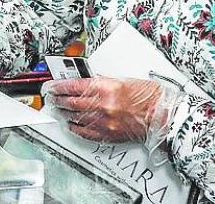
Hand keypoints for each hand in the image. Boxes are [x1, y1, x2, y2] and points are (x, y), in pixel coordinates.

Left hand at [43, 77, 167, 143]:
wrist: (163, 116)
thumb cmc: (150, 97)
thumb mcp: (123, 80)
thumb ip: (102, 80)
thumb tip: (88, 80)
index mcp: (105, 87)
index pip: (73, 86)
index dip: (58, 86)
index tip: (51, 86)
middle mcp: (102, 105)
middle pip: (71, 102)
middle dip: (58, 99)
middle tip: (52, 96)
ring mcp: (104, 121)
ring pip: (75, 117)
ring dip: (64, 112)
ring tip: (58, 109)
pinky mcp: (108, 134)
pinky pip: (85, 132)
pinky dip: (75, 128)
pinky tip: (70, 124)